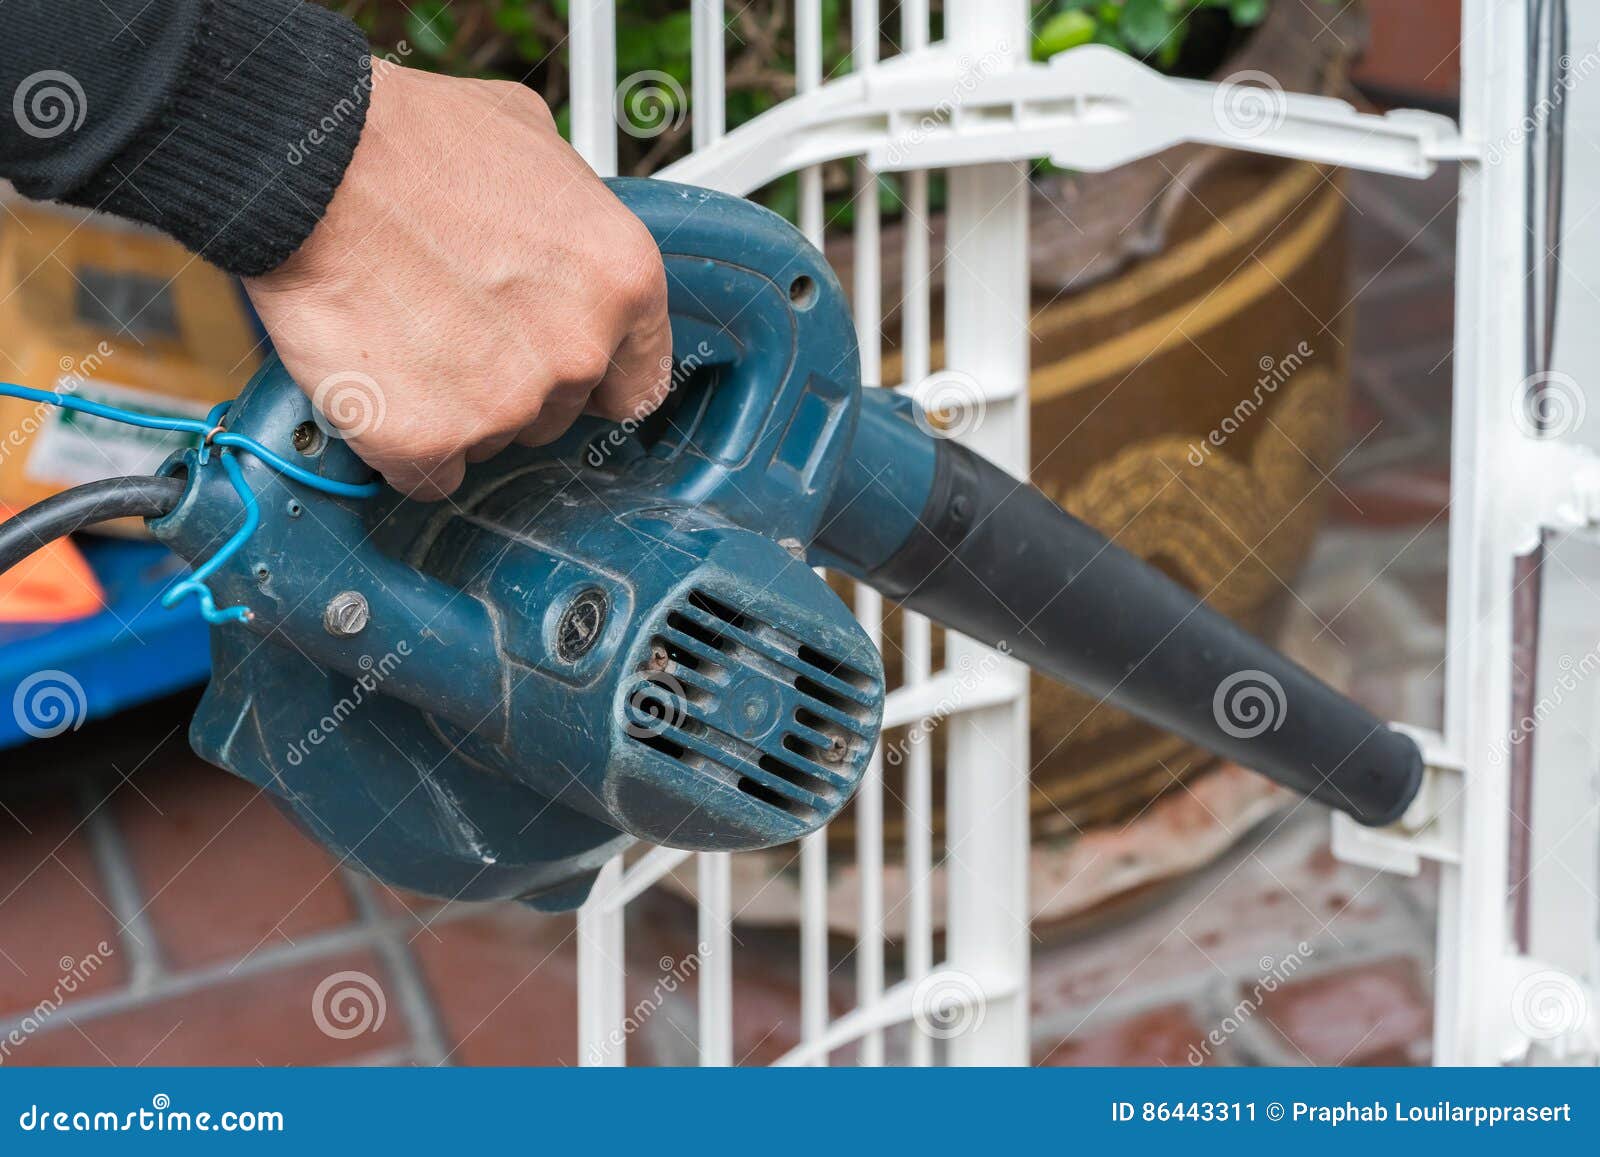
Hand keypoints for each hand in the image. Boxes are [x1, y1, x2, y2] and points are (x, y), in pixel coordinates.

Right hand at [244, 62, 670, 499]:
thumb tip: (568, 248)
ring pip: (492, 441)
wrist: (306, 162)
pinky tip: (380, 384)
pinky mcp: (429, 439)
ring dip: (456, 408)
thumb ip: (573, 221)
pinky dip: (402, 442)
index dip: (593, 378)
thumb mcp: (536, 145)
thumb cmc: (409, 143)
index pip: (635, 383)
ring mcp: (506, 404)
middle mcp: (578, 350)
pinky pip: (429, 472)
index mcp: (622, 281)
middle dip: (513, 382)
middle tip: (455, 326)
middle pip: (557, 413)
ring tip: (406, 335)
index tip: (558, 370)